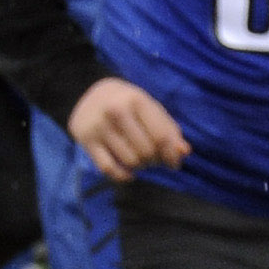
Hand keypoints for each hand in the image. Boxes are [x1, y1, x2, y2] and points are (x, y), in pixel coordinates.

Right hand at [67, 77, 188, 182]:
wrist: (88, 92)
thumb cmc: (128, 104)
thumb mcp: (150, 110)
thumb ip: (169, 130)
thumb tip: (183, 152)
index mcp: (136, 100)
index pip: (160, 137)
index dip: (171, 154)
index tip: (172, 161)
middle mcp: (115, 111)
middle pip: (146, 151)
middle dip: (154, 160)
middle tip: (152, 158)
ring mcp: (98, 126)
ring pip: (130, 161)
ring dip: (140, 167)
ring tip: (140, 160)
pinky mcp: (85, 139)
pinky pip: (108, 168)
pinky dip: (122, 176)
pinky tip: (128, 174)